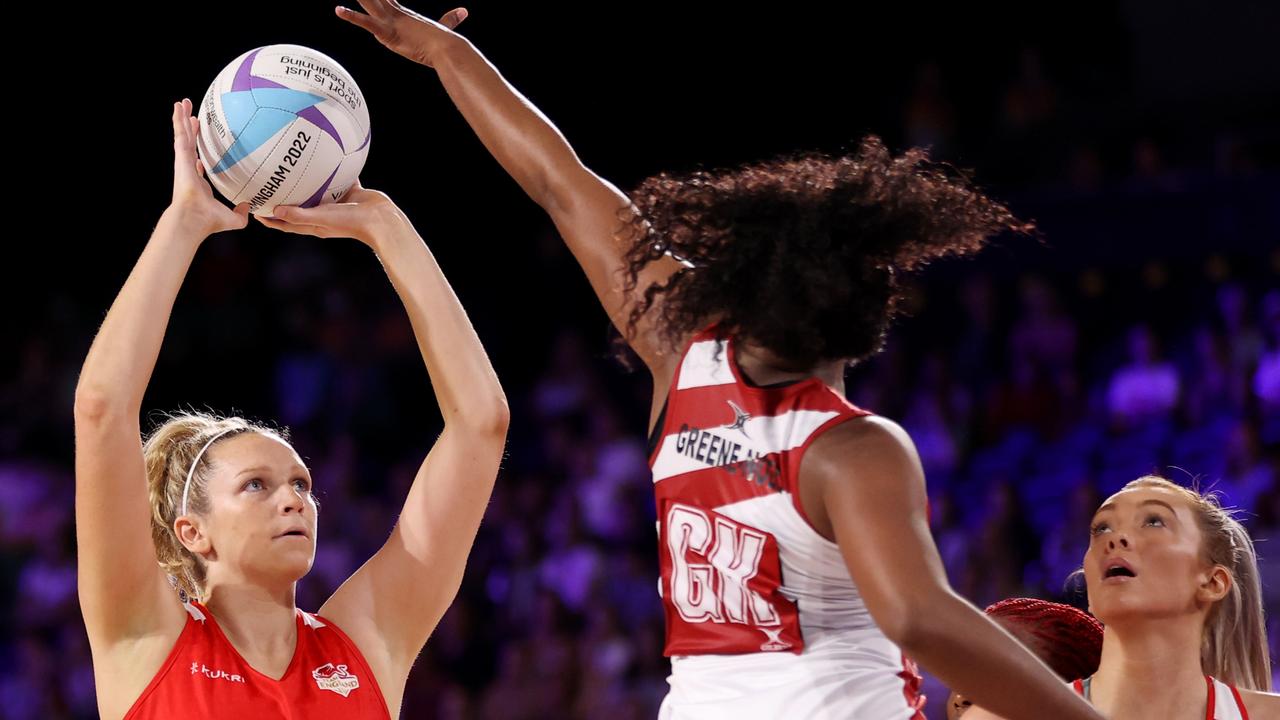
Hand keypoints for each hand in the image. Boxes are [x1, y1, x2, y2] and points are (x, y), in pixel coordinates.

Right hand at [168, 98, 248, 235]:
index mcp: (198, 182)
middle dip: (190, 129)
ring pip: (182, 135)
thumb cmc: (209, 221)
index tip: (200, 143)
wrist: (195, 218)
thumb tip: (249, 206)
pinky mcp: (181, 156)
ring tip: (182, 103)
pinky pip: (180, 133)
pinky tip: (178, 106)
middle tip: (192, 114)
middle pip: (189, 144)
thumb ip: (241, 213)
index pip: (197, 162)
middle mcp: (188, 169)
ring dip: (182, 118)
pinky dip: (178, 119)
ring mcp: (183, 161)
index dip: (199, 151)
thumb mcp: (232, 218)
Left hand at [254, 180, 401, 245]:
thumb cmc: (351, 222)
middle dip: (284, 198)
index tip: (255, 208)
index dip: (270, 219)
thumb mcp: (322, 218)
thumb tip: (274, 211)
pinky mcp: (349, 193)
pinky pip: (337, 180)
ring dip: (306, 183)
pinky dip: (330, 170)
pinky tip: (326, 156)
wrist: (382, 220)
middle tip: (270, 184)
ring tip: (294, 168)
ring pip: (317, 192)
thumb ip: (299, 214)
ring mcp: (336, 204)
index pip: (286, 223)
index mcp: (314, 225)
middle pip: (298, 207)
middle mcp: (323, 215)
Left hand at [335, 1, 467, 66]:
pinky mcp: (388, 32)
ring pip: (368, 3)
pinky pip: (367, 23)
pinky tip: (338, 10)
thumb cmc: (445, 43)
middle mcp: (395, 15)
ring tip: (338, 5)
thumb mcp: (445, 28)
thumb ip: (451, 19)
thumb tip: (464, 11)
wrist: (447, 50)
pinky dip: (352, 17)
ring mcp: (391, 22)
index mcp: (405, 15)